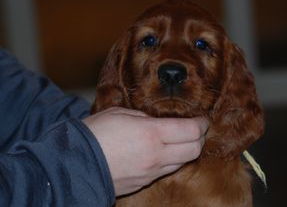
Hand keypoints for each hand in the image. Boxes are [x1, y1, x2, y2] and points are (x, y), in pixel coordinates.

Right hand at [83, 107, 207, 195]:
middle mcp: (156, 156)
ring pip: (183, 162)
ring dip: (187, 150)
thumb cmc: (94, 134)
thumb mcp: (120, 114)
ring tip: (181, 139)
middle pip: (194, 149)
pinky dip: (172, 160)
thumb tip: (159, 121)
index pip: (191, 131)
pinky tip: (164, 151)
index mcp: (151, 134)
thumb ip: (145, 117)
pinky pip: (167, 170)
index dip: (201, 123)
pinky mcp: (144, 182)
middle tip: (195, 128)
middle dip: (200, 137)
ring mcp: (151, 172)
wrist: (74, 165)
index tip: (201, 118)